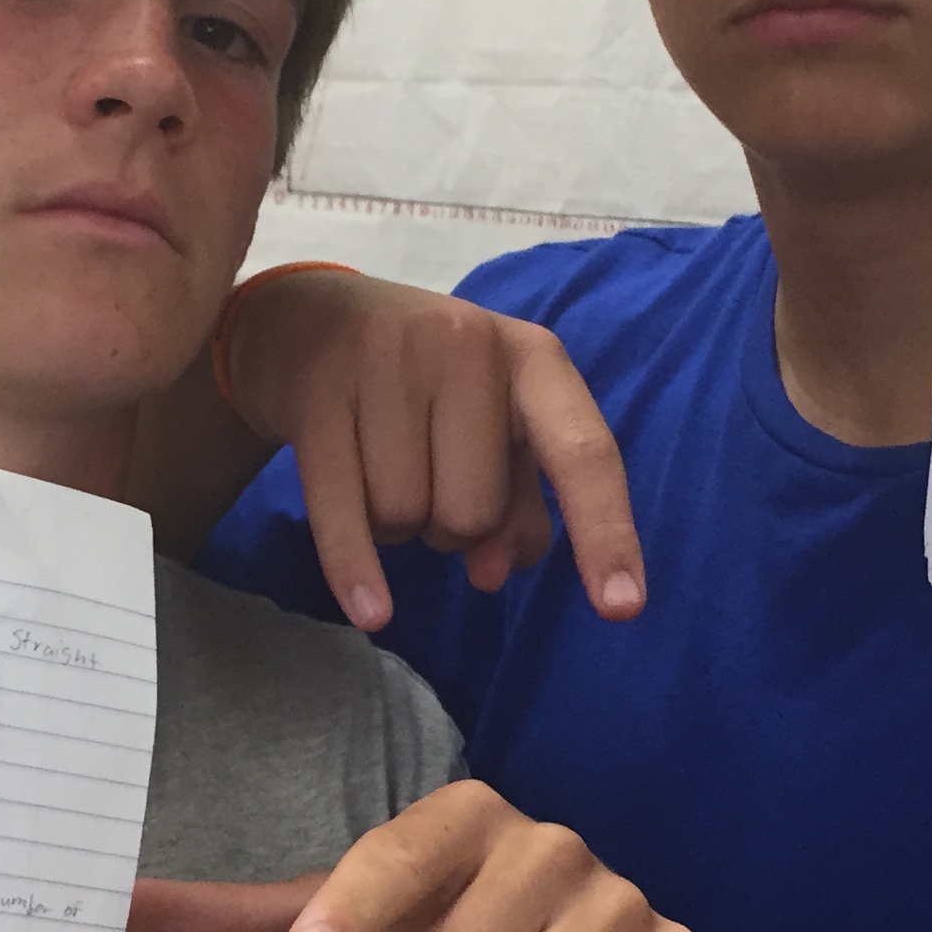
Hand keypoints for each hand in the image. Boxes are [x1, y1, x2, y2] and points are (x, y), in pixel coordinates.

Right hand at [220, 268, 644, 632]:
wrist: (306, 321)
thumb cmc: (422, 384)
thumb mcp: (488, 423)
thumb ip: (516, 500)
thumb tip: (497, 571)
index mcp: (532, 357)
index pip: (583, 454)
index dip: (606, 533)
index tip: (624, 610)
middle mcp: (466, 344)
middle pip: (474, 513)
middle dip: (451, 528)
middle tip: (426, 481)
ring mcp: (387, 361)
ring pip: (406, 517)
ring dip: (395, 525)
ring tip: (378, 470)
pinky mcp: (318, 390)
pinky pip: (345, 514)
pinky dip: (357, 570)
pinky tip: (371, 611)